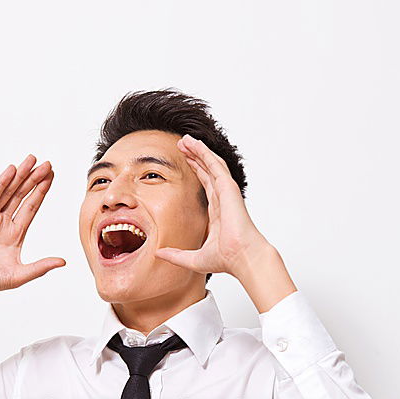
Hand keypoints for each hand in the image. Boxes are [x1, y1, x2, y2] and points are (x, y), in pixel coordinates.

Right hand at [0, 155, 65, 300]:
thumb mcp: (20, 275)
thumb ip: (41, 267)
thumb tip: (63, 262)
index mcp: (15, 234)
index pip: (31, 207)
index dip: (41, 191)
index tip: (51, 176)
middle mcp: (3, 222)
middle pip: (22, 195)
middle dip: (34, 179)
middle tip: (47, 164)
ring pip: (8, 191)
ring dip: (20, 176)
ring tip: (31, 160)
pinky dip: (1, 182)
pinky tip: (12, 171)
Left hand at [153, 135, 274, 277]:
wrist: (241, 257)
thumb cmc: (226, 260)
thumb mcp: (194, 258)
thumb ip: (176, 255)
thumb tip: (158, 254)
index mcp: (217, 212)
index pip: (205, 186)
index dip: (195, 172)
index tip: (185, 162)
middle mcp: (222, 199)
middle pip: (207, 171)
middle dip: (195, 157)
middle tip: (182, 144)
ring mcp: (226, 192)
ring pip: (211, 164)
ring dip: (198, 150)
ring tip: (186, 139)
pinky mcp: (227, 188)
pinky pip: (214, 164)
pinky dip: (204, 152)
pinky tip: (195, 143)